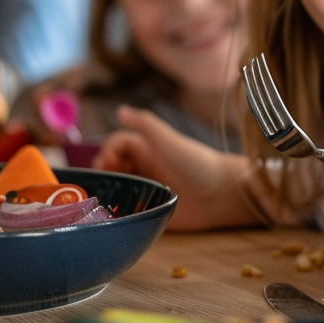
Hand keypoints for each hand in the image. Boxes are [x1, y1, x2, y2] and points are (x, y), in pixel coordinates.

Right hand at [94, 105, 253, 229]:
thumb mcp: (167, 139)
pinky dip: (117, 209)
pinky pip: (128, 210)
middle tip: (104, 179)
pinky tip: (113, 212)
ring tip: (105, 195)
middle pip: (113, 166)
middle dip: (104, 171)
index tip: (108, 162)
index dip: (108, 151)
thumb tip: (120, 110)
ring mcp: (146, 190)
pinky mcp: (150, 210)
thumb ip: (145, 124)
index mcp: (146, 149)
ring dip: (107, 190)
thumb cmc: (195, 162)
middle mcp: (144, 168)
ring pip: (117, 188)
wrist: (219, 194)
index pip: (116, 145)